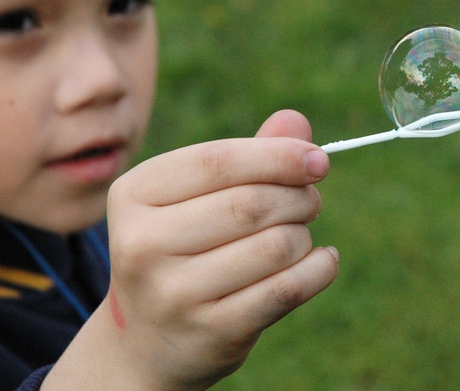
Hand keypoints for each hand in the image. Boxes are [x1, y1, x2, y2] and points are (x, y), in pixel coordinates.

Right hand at [44, 110, 338, 389]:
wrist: (151, 338)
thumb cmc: (184, 245)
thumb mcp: (198, 194)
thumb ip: (247, 154)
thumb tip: (296, 120)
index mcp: (135, 193)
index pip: (218, 160)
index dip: (277, 155)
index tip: (318, 159)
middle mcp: (142, 243)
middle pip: (250, 203)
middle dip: (298, 196)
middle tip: (311, 199)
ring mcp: (173, 293)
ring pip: (275, 246)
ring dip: (304, 234)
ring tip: (300, 233)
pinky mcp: (210, 332)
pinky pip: (286, 290)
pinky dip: (319, 269)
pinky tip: (324, 260)